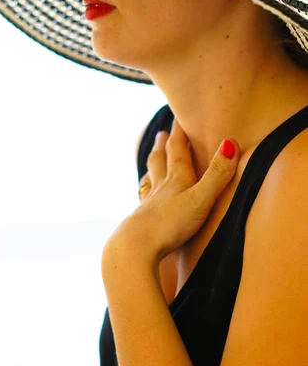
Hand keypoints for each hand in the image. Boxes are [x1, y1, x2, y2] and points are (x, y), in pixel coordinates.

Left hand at [103, 118, 239, 268]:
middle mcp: (160, 188)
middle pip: (160, 161)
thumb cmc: (169, 225)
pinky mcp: (142, 222)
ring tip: (152, 159)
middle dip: (163, 146)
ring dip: (152, 166)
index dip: (180, 132)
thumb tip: (230, 143)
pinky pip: (144, 202)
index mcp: (176, 180)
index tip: (179, 117)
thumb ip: (217, 175)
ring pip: (151, 179)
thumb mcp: (200, 199)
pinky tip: (144, 199)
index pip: (178, 150)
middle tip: (162, 134)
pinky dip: (146, 194)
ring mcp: (149, 205)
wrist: (135, 248)